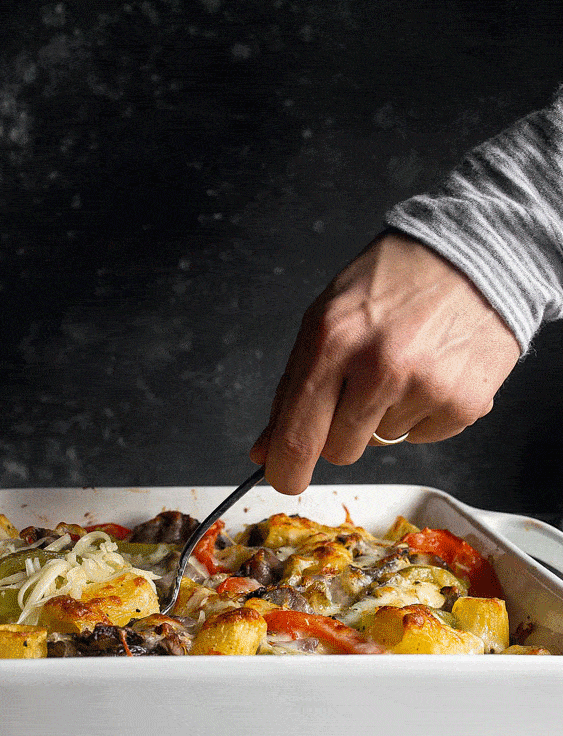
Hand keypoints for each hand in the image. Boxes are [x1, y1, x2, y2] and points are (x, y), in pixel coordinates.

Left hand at [250, 230, 521, 494]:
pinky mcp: (464, 403)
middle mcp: (379, 367)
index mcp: (333, 342)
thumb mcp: (325, 319)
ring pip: (381, 443)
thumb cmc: (390, 284)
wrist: (470, 256)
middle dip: (340, 430)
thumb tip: (265, 449)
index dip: (285, 470)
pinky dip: (421, 414)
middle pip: (339, 452)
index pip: (298, 437)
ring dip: (384, 415)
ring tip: (403, 365)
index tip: (284, 478)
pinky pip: (422, 437)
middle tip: (358, 386)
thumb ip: (291, 389)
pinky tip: (431, 371)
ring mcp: (425, 387)